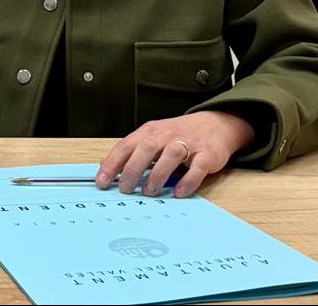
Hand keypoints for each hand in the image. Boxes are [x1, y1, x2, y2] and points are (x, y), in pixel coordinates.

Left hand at [96, 110, 254, 198]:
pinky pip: (197, 168)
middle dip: (132, 170)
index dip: (112, 164)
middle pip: (145, 149)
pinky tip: (178, 193)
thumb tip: (106, 166)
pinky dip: (187, 182)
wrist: (215, 124)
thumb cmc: (178, 135)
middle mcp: (166, 135)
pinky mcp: (207, 154)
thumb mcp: (152, 137)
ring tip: (149, 192)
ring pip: (169, 156)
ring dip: (157, 176)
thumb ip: (132, 151)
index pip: (126, 146)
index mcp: (150, 132)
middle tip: (125, 189)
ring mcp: (188, 144)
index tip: (102, 182)